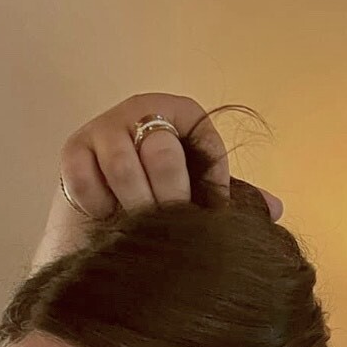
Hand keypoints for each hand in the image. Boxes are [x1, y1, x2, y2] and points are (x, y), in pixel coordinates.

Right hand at [42, 91, 283, 261]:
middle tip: (174, 229)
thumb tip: (275, 211)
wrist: (99, 232)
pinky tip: (110, 223)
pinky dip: (102, 208)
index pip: (200, 131)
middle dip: (172, 198)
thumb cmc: (158, 211)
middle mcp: (138, 113)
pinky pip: (88, 179)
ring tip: (143, 233)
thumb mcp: (196, 200)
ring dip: (137, 207)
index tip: (211, 212)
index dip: (211, 175)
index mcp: (175, 115)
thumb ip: (230, 200)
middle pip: (161, 149)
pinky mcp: (72, 152)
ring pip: (124, 165)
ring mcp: (102, 130)